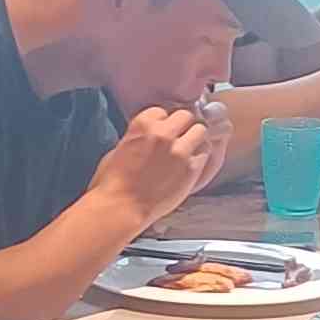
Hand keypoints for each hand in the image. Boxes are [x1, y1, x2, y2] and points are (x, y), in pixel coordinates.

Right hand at [95, 103, 226, 234]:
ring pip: (201, 131)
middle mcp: (163, 133)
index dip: (163, 122)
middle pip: (186, 116)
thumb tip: (149, 136)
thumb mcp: (120, 147)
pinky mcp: (191, 169)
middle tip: (180, 138)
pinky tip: (192, 164)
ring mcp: (179, 151)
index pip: (163, 111)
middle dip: (183, 125)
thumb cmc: (113, 182)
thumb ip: (139, 136)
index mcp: (143, 124)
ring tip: (189, 150)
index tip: (162, 131)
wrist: (121, 208)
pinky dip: (201, 156)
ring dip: (196, 138)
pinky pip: (205, 153)